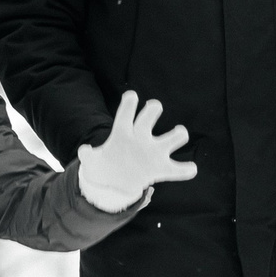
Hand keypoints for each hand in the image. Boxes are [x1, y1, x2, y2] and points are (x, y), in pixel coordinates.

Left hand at [77, 90, 194, 212]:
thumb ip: (87, 156)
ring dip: (176, 135)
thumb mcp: (92, 163)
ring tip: (180, 132)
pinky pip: (177, 170)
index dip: (128, 106)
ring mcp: (153, 153)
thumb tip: (84, 150)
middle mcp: (141, 139)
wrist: (115, 181)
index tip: (132, 96)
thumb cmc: (104, 166)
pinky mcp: (161, 169)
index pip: (124, 116)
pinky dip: (185, 170)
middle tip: (154, 105)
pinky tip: (191, 169)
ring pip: (170, 139)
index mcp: (123, 134)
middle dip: (151, 111)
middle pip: (147, 121)